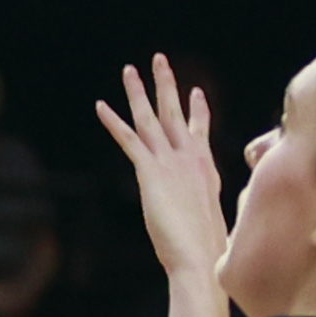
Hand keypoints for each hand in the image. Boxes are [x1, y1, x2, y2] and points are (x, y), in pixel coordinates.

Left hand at [97, 57, 228, 316]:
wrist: (201, 257)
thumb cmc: (208, 252)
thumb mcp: (212, 225)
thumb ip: (208, 217)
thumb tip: (214, 234)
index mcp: (206, 170)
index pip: (199, 132)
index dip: (197, 111)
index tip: (196, 92)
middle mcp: (190, 158)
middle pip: (175, 113)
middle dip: (166, 84)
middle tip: (159, 60)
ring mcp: (170, 162)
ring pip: (151, 117)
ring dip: (138, 91)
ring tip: (129, 69)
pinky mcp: (150, 171)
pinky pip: (128, 139)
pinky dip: (113, 121)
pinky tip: (100, 106)